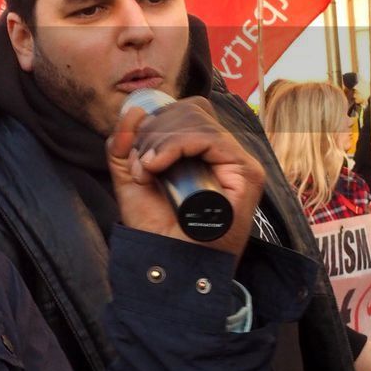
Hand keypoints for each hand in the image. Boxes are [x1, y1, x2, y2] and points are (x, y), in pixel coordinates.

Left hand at [107, 97, 263, 259]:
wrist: (168, 260)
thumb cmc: (154, 227)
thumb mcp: (130, 179)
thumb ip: (124, 146)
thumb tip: (133, 110)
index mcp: (204, 152)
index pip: (187, 111)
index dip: (157, 121)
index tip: (137, 152)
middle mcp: (226, 154)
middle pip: (191, 111)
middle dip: (154, 132)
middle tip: (141, 167)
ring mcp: (239, 162)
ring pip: (197, 121)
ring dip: (160, 142)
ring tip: (148, 171)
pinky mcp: (246, 172)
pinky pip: (209, 138)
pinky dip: (176, 145)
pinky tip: (157, 165)